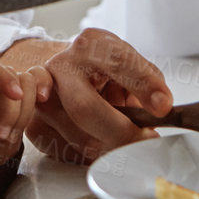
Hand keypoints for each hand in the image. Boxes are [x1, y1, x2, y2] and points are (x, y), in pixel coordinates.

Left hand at [0, 56, 51, 173]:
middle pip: (10, 74)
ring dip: (25, 110)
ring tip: (10, 134)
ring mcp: (1, 84)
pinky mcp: (20, 90)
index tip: (17, 96)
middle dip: (13, 108)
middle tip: (2, 137)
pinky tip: (43, 98)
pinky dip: (44, 86)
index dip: (3, 77)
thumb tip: (6, 97)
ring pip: (27, 80)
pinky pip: (39, 78)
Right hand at [8, 29, 171, 165]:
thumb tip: (160, 109)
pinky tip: (97, 139)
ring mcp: (42, 96)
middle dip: (120, 132)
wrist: (60, 70)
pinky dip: (90, 153)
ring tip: (122, 136)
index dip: (143, 85)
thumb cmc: (100, 68)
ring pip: (77, 137)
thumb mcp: (128, 62)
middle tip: (145, 141)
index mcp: (92, 45)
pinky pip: (66, 151)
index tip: (163, 106)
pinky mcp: (34, 123)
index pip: (118, 63)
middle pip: (85, 107)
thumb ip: (146, 81)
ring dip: (109, 146)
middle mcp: (62, 66)